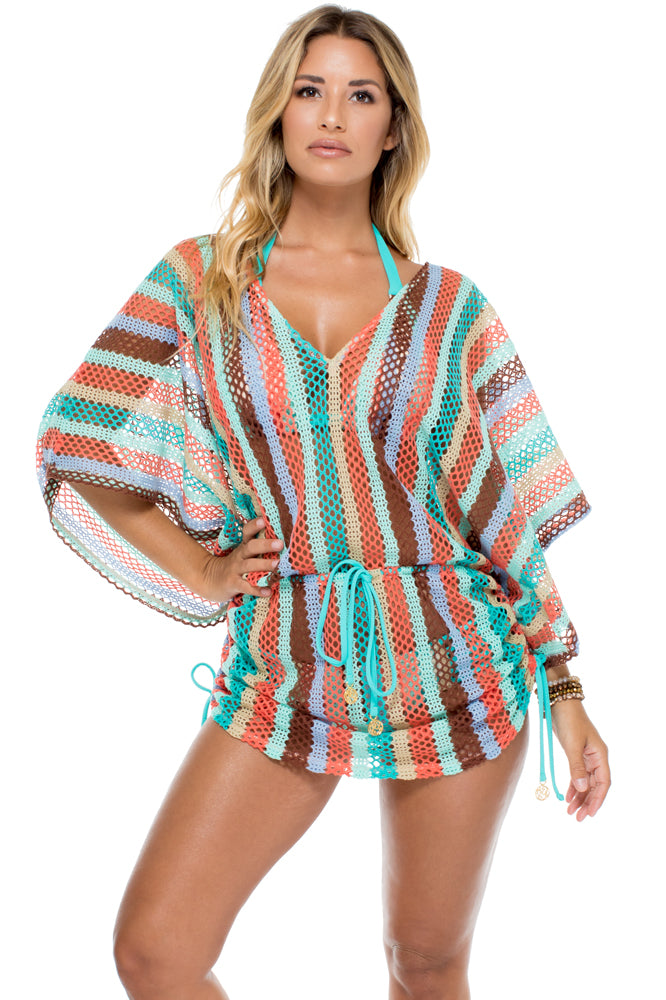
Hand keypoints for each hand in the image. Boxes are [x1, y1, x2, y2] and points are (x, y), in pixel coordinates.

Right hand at [200, 517, 282, 603]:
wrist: (209, 579)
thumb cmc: (234, 566)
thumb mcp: (242, 554)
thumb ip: (257, 549)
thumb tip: (283, 544)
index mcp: (243, 547)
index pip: (247, 532)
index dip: (254, 526)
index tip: (263, 520)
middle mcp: (239, 556)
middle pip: (251, 547)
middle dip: (265, 545)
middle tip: (280, 544)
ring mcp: (235, 570)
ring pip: (249, 565)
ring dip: (264, 564)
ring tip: (277, 565)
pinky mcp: (233, 584)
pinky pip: (246, 587)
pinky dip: (257, 590)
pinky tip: (268, 592)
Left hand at [549, 699, 610, 820]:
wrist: (560, 703)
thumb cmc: (569, 721)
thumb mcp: (572, 745)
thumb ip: (576, 767)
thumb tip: (581, 789)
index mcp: (600, 755)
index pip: (603, 782)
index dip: (598, 799)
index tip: (590, 813)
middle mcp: (596, 757)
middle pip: (595, 785)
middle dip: (587, 802)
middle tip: (578, 818)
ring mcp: (586, 756)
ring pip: (585, 782)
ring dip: (579, 797)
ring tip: (570, 812)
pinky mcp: (576, 754)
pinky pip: (577, 775)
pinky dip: (572, 787)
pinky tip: (566, 798)